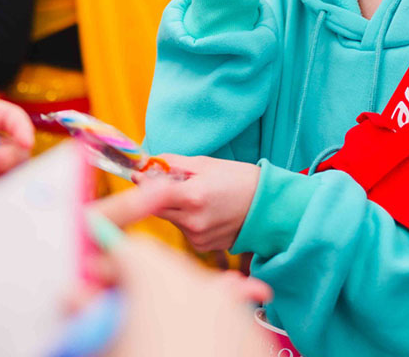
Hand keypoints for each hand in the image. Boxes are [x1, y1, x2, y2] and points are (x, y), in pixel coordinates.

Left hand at [138, 155, 260, 252]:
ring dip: (174, 208)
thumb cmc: (241, 180)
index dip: (143, 183)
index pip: (152, 193)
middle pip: (157, 209)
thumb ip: (174, 163)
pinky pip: (183, 231)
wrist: (270, 207)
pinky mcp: (202, 247)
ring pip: (171, 220)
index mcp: (193, 197)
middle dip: (157, 196)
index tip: (138, 175)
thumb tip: (149, 161)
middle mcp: (192, 221)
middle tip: (166, 183)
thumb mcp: (207, 164)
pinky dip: (187, 221)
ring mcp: (197, 237)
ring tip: (195, 197)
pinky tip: (205, 213)